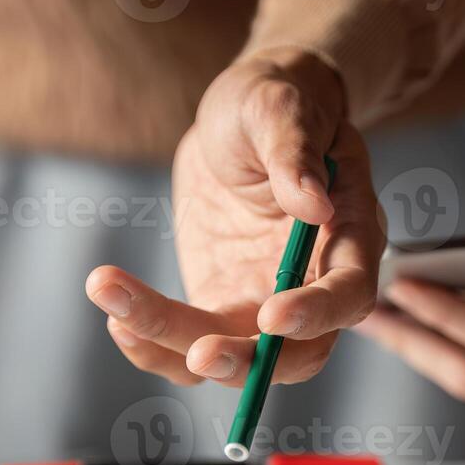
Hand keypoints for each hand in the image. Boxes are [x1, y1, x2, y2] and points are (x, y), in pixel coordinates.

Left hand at [87, 49, 383, 387]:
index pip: (349, 293)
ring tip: (118, 314)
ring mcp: (265, 299)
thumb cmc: (271, 102)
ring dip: (178, 351)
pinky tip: (115, 313)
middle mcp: (314, 281)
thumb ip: (294, 154)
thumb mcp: (279, 110)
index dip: (317, 314)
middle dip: (249, 362)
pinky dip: (152, 340)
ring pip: (235, 357)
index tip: (272, 317)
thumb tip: (313, 204)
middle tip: (198, 353)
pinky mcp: (219, 302)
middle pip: (299, 353)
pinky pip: (189, 341)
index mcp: (349, 233)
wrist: (237, 119)